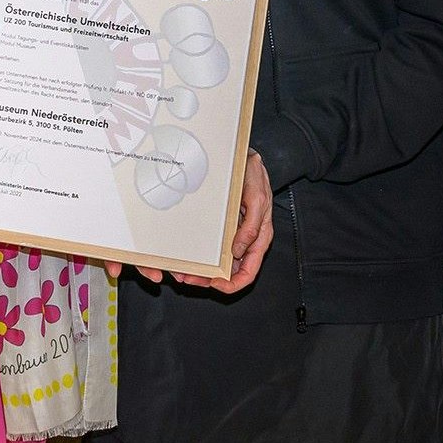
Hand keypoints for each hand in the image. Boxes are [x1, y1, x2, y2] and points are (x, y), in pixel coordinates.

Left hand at [172, 151, 273, 292]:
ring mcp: (233, 234)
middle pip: (229, 272)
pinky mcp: (223, 226)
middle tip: (189, 279)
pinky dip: (200, 254)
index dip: (232, 284)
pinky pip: (212, 246)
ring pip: (218, 262)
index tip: (214, 284)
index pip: (248, 273)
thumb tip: (239, 251)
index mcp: (258, 239)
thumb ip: (251, 227)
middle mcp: (245, 241)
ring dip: (202, 270)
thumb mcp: (257, 200)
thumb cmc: (254, 177)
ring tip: (183, 272)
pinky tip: (188, 255)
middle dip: (209, 280)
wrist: (243, 158)